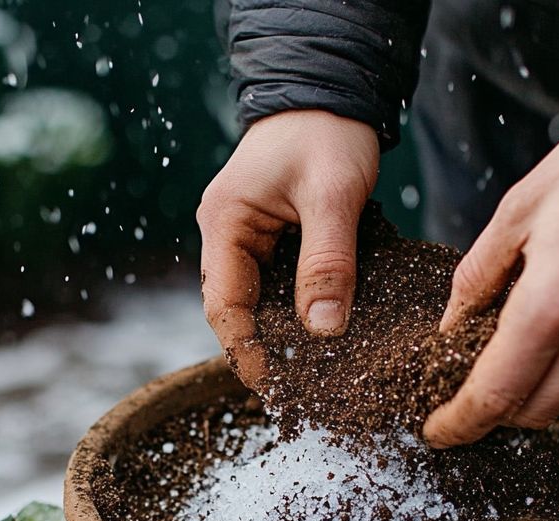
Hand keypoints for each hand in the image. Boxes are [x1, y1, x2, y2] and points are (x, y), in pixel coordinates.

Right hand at [197, 110, 379, 386]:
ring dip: (283, 335)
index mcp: (225, 223)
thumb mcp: (334, 196)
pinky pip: (278, 285)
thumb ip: (327, 262)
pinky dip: (299, 310)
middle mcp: (226, 234)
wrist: (332, 90)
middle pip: (237, 310)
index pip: (224, 306)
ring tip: (316, 375)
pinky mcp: (271, 237)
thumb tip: (322, 330)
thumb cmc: (328, 132)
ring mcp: (246, 236)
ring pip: (259, 301)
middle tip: (302, 393)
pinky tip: (325, 333)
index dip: (246, 352)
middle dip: (266, 351)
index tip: (275, 389)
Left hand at [423, 113, 558, 447]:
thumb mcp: (518, 210)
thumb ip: (476, 278)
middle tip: (477, 382)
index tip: (440, 430)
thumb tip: (453, 326)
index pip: (494, 397)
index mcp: (552, 307)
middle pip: (535, 411)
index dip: (461, 423)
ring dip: (548, 376)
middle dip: (498, 408)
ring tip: (544, 322)